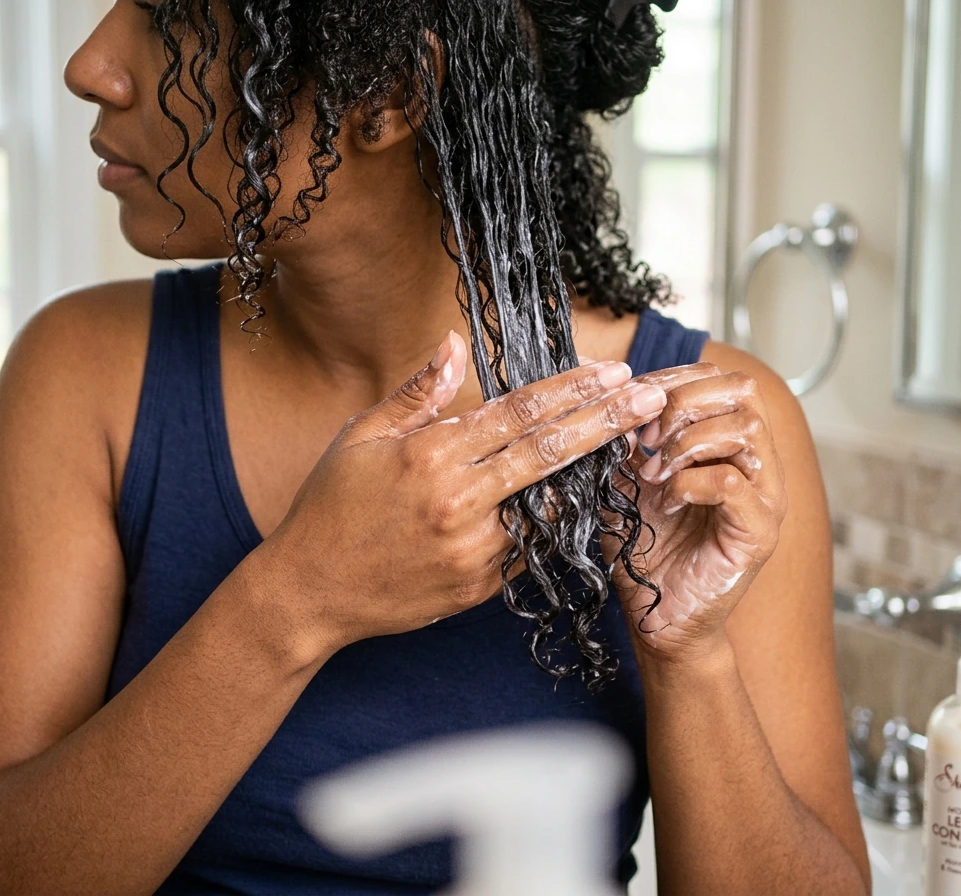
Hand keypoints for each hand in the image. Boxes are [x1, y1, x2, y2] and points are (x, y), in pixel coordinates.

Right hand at [259, 331, 667, 654]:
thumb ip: (416, 393)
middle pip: (550, 453)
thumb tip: (455, 344)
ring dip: (589, 473)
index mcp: (430, 454)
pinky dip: (549, 520)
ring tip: (628, 444)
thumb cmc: (329, 508)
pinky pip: (526, 547)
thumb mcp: (361, 438)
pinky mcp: (478, 587)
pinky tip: (571, 498)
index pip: (519, 412)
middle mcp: (459, 501)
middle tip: (652, 397)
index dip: (572, 390)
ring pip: (549, 504)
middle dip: (608, 421)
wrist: (309, 592)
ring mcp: (473, 549)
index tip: (613, 372)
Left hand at [595, 361, 787, 663]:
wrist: (655, 615)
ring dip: (686, 442)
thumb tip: (610, 394)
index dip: (675, 378)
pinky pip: (733, 484)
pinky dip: (691, 483)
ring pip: (745, 430)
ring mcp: (765, 497)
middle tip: (644, 437)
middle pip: (743, 392)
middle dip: (682, 403)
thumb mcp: (623, 477)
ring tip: (654, 472)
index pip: (723, 379)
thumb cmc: (642, 545)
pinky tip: (667, 501)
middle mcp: (757, 464)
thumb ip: (624, 437)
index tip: (632, 400)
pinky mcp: (759, 533)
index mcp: (730, 443)